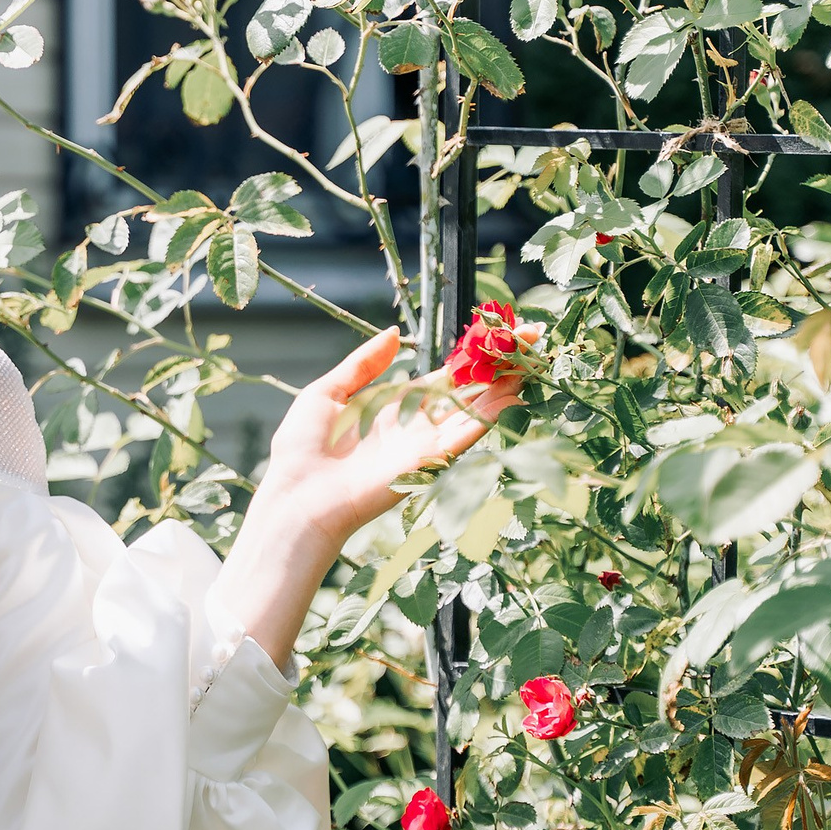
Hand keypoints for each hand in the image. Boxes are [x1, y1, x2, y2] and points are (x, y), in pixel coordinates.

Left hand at [215, 327, 516, 666]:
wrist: (298, 497)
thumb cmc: (303, 451)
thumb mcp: (327, 393)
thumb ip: (362, 364)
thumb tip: (394, 332)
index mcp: (396, 407)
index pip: (445, 376)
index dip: (473, 355)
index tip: (501, 333)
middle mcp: (416, 425)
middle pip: (468, 389)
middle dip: (500, 364)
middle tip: (533, 337)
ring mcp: (423, 444)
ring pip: (474, 409)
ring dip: (504, 386)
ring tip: (532, 359)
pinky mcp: (424, 463)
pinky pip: (462, 436)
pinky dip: (487, 417)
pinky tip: (511, 396)